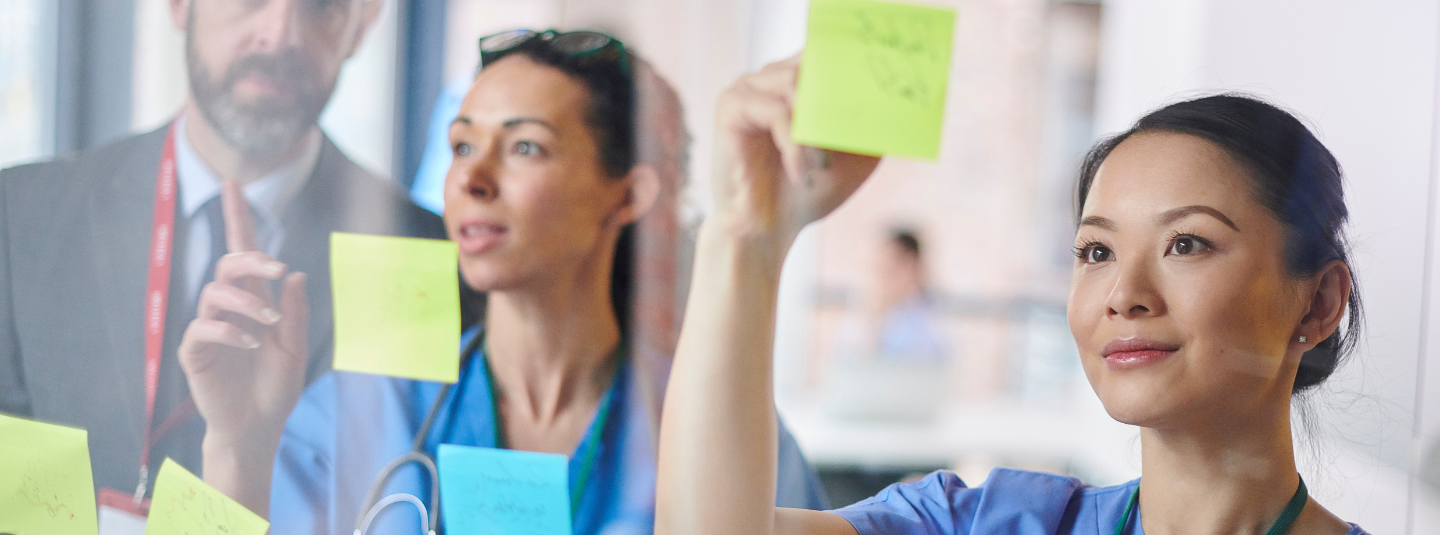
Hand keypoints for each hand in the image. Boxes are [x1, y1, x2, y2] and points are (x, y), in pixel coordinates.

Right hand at [177, 179, 307, 447]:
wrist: (258, 426)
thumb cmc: (275, 387)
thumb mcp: (295, 348)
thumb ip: (296, 313)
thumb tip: (295, 274)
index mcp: (255, 301)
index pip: (244, 251)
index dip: (238, 216)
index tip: (233, 183)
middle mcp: (229, 308)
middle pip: (228, 264)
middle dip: (250, 258)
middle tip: (277, 268)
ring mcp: (209, 328)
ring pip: (214, 292)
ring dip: (245, 301)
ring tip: (269, 324)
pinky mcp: (195, 352)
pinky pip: (201, 328)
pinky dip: (228, 330)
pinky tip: (249, 341)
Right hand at [710, 54, 880, 255]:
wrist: (768, 229)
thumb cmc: (809, 191)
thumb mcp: (856, 156)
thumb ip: (874, 125)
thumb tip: (903, 101)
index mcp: (796, 80)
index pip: (826, 52)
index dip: (851, 63)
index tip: (880, 79)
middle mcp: (769, 77)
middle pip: (813, 63)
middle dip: (838, 100)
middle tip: (847, 137)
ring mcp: (747, 88)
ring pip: (795, 84)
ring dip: (816, 128)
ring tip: (820, 164)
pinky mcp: (730, 108)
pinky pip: (776, 112)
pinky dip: (795, 145)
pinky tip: (800, 173)